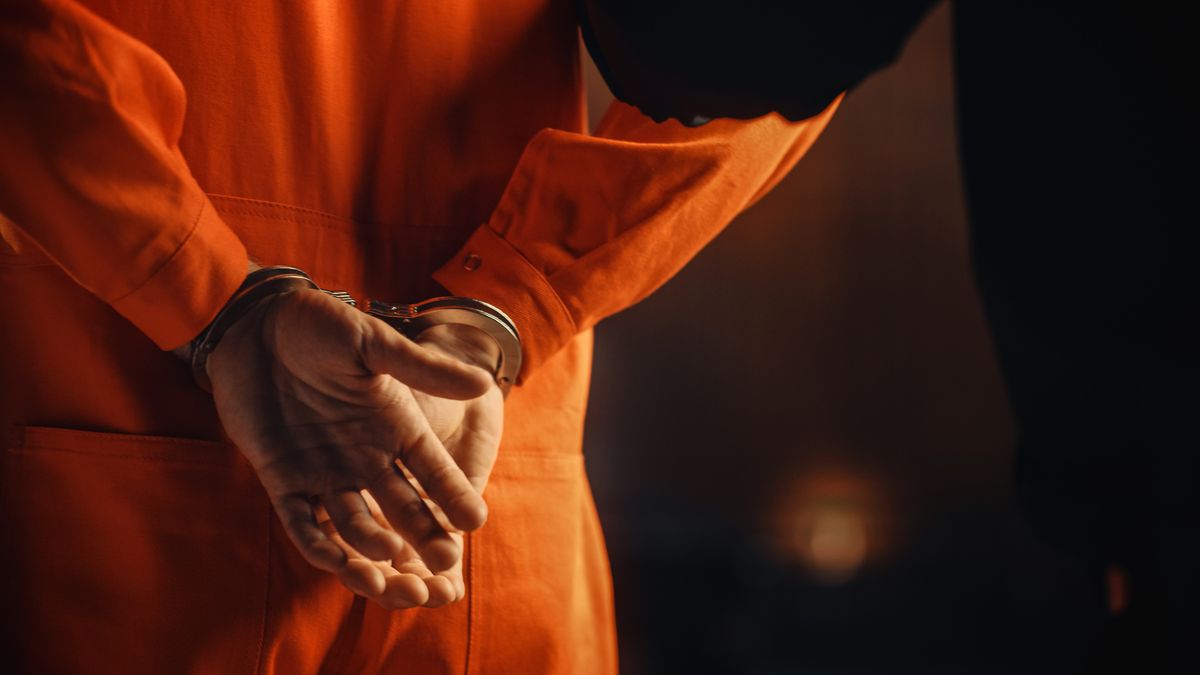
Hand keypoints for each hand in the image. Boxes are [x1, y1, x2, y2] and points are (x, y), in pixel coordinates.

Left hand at [207, 288, 496, 605]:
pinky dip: (318, 544)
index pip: (432, 469)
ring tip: (391, 557)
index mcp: (395, 425)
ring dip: (372, 543)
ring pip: (356, 523)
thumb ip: (423, 368)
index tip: (475, 520)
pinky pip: (302, 523)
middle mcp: (366, 455)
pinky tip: (335, 562)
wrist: (253, 323)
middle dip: (425, 535)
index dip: (452, 494)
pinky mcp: (283, 479)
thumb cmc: (318, 324)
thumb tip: (482, 382)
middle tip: (446, 561)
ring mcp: (325, 471)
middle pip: (403, 505)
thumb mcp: (374, 344)